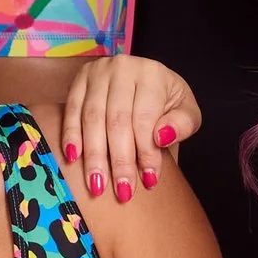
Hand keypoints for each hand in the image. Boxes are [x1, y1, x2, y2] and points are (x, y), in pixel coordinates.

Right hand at [57, 56, 202, 205]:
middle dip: (119, 159)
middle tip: (121, 190)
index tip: (147, 180)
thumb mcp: (186, 111)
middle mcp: (122, 67)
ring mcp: (97, 72)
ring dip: (94, 155)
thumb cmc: (166, 102)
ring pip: (92, 118)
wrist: (146, 82)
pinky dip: (71, 136)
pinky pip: (72, 111)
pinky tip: (74, 158)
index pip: (145, 118)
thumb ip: (182, 124)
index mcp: (152, 74)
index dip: (145, 151)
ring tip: (97, 183)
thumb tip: (161, 137)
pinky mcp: (78, 81)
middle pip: (117, 120)